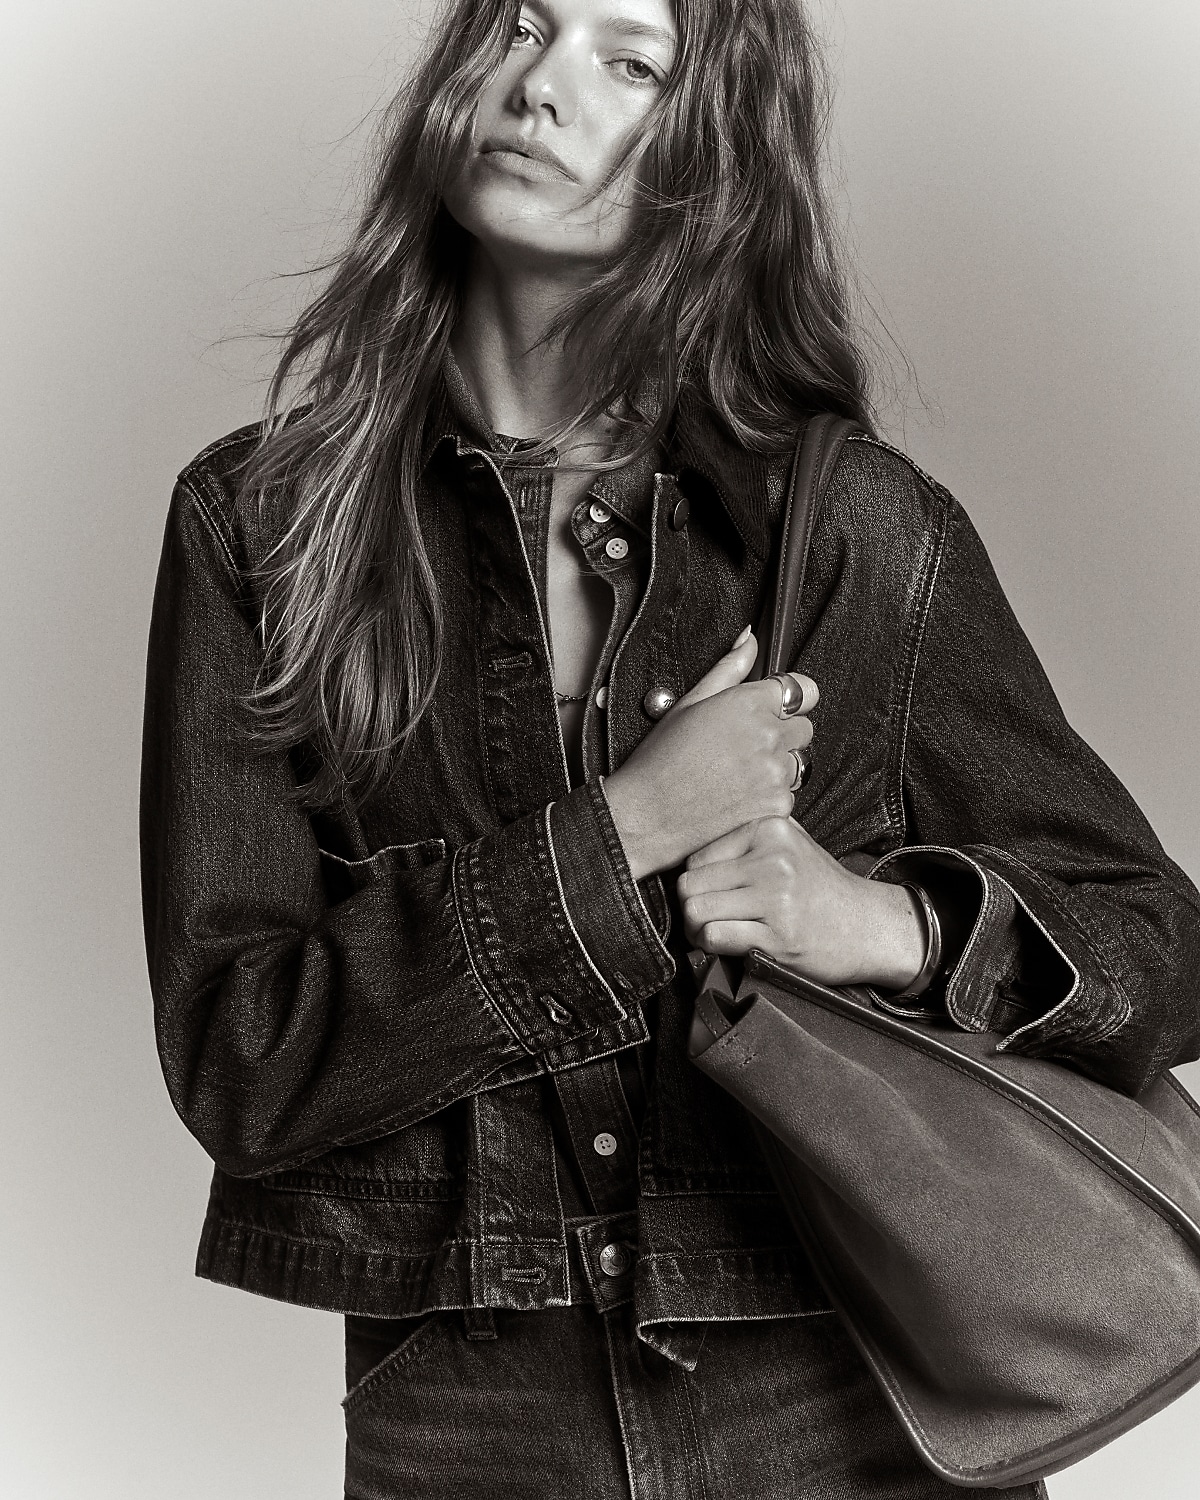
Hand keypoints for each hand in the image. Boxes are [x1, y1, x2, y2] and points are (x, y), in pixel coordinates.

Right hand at [602, 631, 816, 879]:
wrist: (648, 814)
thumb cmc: (661, 761)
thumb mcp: (690, 703)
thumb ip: (729, 668)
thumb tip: (749, 640)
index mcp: (749, 703)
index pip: (803, 690)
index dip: (789, 700)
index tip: (776, 709)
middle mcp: (768, 735)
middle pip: (804, 728)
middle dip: (783, 734)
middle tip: (746, 746)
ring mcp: (775, 772)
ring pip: (798, 762)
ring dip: (779, 765)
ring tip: (739, 772)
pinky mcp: (777, 804)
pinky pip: (789, 794)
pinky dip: (771, 796)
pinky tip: (739, 794)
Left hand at [676, 815, 927, 989]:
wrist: (869, 926)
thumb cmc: (822, 889)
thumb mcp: (790, 844)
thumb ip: (746, 839)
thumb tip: (688, 853)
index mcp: (770, 829)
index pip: (697, 856)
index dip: (696, 881)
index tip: (711, 896)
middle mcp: (772, 859)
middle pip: (690, 884)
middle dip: (690, 907)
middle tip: (705, 919)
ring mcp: (776, 897)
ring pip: (696, 910)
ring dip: (696, 929)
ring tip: (712, 932)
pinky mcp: (778, 935)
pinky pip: (714, 936)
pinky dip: (710, 945)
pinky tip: (725, 945)